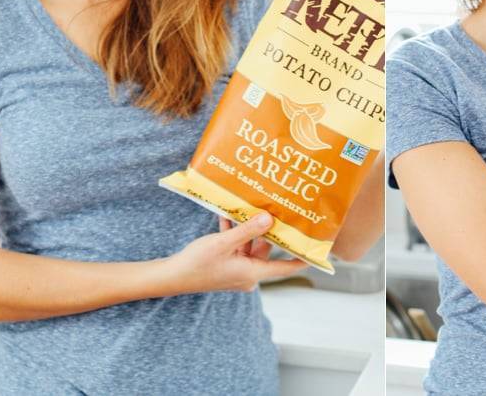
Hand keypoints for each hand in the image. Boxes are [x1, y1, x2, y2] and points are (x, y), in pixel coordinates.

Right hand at [163, 212, 306, 294]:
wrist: (168, 278)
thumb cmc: (196, 264)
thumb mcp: (224, 243)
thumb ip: (248, 231)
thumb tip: (270, 219)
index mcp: (252, 274)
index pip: (285, 267)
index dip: (302, 258)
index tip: (317, 247)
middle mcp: (247, 275)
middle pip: (266, 250)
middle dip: (270, 230)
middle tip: (281, 211)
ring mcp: (235, 271)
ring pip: (249, 246)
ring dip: (248, 228)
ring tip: (252, 207)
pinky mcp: (224, 266)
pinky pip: (236, 247)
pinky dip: (234, 233)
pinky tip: (229, 215)